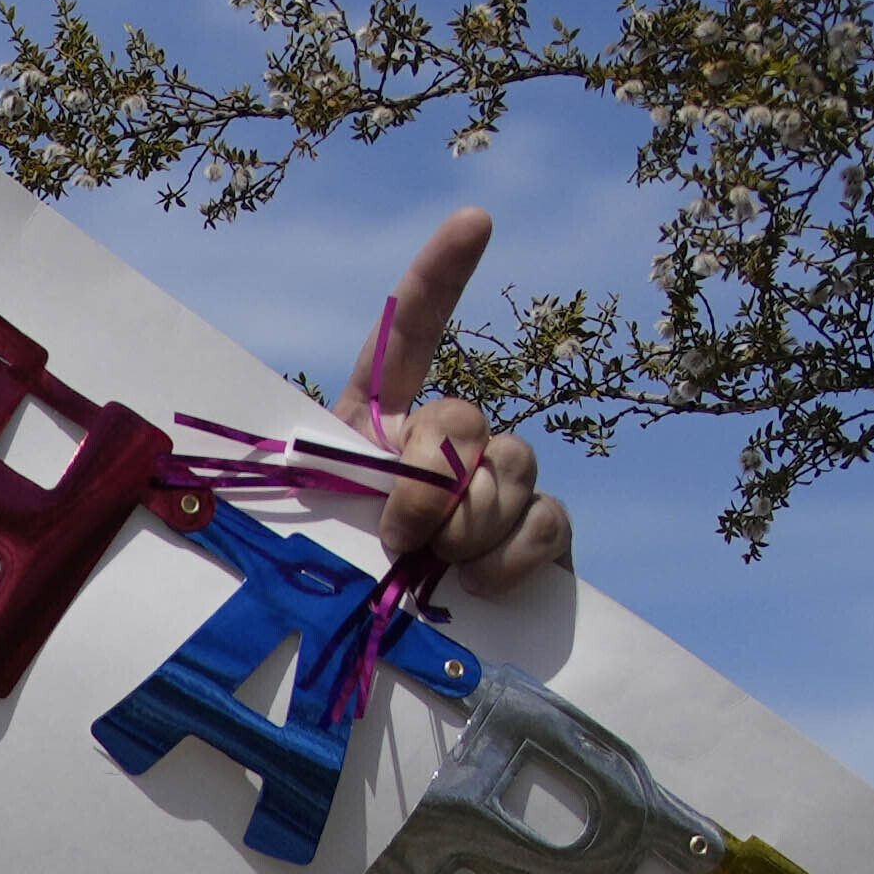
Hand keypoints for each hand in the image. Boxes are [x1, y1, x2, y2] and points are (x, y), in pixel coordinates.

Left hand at [350, 206, 562, 601]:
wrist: (384, 654)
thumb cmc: (335, 587)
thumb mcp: (326, 532)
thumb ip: (364, 499)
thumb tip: (419, 505)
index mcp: (384, 425)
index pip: (410, 334)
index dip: (440, 275)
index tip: (474, 219)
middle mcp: (449, 441)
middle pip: (463, 420)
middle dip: (431, 487)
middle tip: (404, 539)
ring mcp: (501, 479)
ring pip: (511, 469)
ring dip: (471, 530)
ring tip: (443, 569)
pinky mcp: (540, 527)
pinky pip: (547, 517)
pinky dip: (516, 554)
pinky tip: (488, 583)